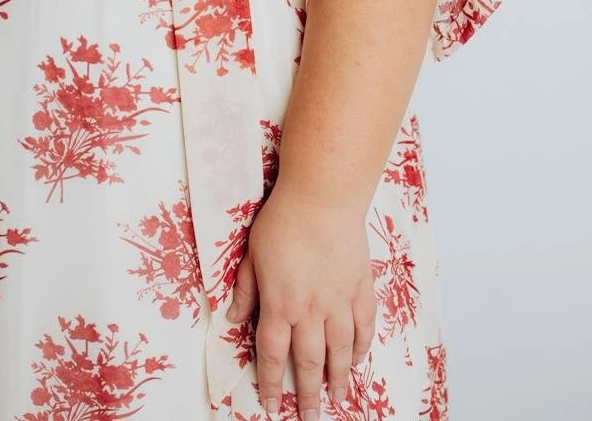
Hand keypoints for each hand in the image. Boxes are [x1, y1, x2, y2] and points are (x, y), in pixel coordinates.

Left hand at [226, 179, 376, 418]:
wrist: (321, 198)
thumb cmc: (282, 221)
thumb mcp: (251, 254)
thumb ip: (245, 289)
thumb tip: (233, 317)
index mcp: (279, 304)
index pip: (272, 354)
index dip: (271, 383)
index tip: (272, 405)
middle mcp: (310, 310)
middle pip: (309, 362)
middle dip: (309, 394)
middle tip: (311, 416)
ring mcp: (339, 300)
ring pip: (341, 351)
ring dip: (339, 378)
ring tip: (338, 397)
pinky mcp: (360, 287)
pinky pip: (365, 325)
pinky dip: (363, 346)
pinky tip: (359, 358)